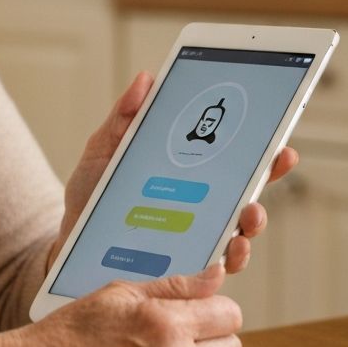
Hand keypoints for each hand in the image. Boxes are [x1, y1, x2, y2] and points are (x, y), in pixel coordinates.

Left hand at [49, 72, 299, 274]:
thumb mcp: (103, 150)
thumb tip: (147, 78)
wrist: (69, 237)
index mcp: (186, 173)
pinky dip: (229, 259)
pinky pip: (216, 267)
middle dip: (268, 175)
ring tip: (250, 213)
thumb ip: (124, 118)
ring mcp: (195, 237)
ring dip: (254, 220)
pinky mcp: (183, 267)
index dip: (260, 147)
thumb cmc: (90, 193)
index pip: (231, 158)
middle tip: (276, 161)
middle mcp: (199, 206)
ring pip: (240, 230)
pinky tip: (229, 250)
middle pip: (247, 190)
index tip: (279, 136)